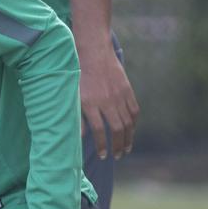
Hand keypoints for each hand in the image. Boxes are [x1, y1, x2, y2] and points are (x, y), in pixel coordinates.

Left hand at [79, 45, 138, 159]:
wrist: (93, 52)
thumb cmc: (78, 74)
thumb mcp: (72, 95)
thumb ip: (76, 116)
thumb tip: (79, 136)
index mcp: (90, 103)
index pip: (100, 131)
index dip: (102, 145)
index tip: (103, 155)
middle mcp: (106, 101)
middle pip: (117, 129)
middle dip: (118, 145)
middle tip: (118, 156)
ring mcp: (119, 95)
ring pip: (128, 121)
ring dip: (129, 137)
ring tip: (126, 148)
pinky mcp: (127, 89)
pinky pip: (134, 110)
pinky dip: (134, 122)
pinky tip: (132, 130)